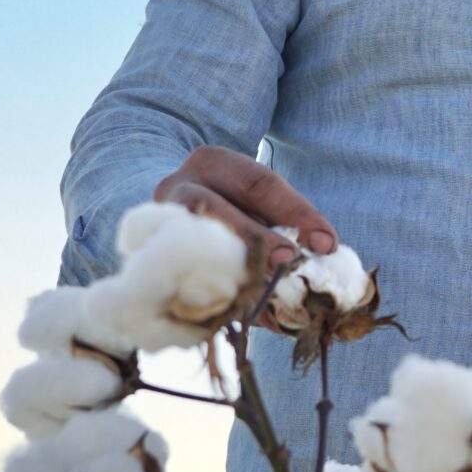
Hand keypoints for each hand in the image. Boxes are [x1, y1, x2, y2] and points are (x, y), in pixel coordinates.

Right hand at [154, 146, 337, 325]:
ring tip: (260, 286)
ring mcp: (157, 222)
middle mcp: (178, 186)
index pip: (260, 183)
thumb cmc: (228, 211)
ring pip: (189, 240)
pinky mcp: (146, 255)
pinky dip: (209, 294)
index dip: (295, 213)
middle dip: (255, 235)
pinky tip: (236, 308)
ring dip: (227, 264)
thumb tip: (323, 258)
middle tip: (289, 260)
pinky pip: (176, 276)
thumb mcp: (253, 205)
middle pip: (216, 207)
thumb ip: (283, 226)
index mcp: (212, 162)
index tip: (326, 243)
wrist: (170, 217)